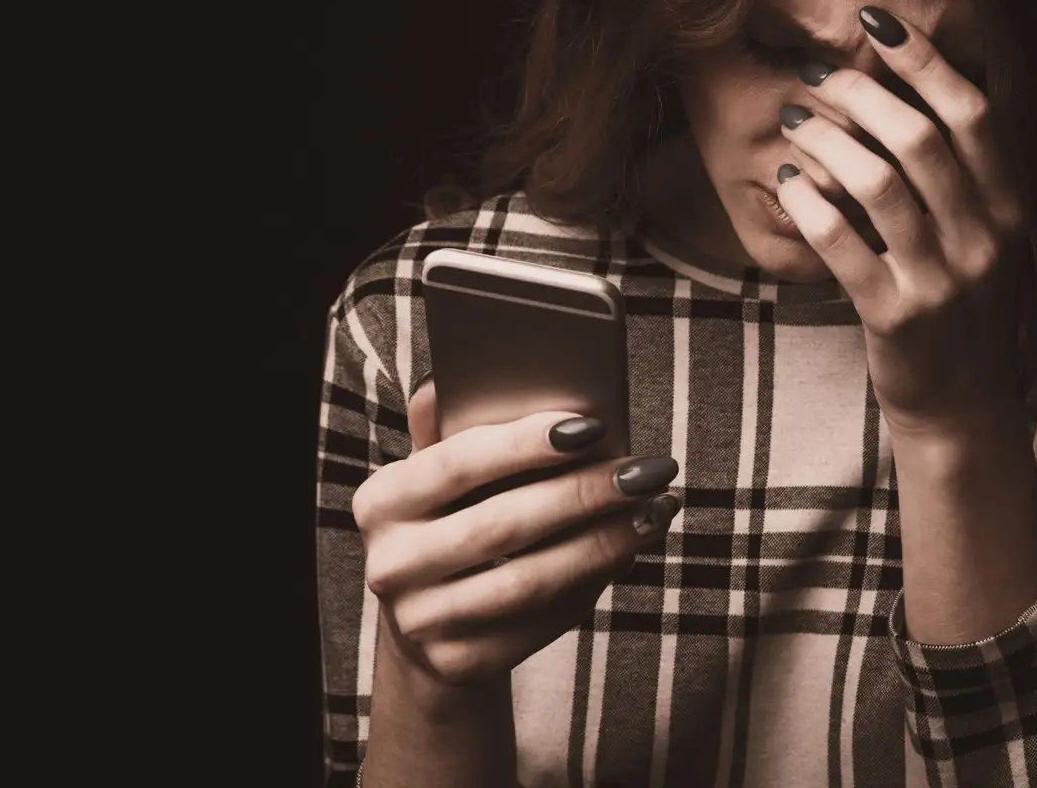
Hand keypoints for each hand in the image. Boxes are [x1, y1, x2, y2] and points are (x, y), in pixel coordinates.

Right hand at [351, 381, 681, 693]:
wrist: (427, 625)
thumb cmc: (450, 522)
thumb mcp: (439, 475)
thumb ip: (449, 426)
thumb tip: (452, 373)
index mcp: (381, 501)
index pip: (458, 462)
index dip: (527, 442)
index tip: (594, 425)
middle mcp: (391, 564)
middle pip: (503, 523)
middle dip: (586, 493)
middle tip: (648, 469)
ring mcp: (421, 621)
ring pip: (530, 580)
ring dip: (605, 543)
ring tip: (655, 510)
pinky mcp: (459, 663)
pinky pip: (542, 621)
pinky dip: (592, 583)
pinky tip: (628, 550)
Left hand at [774, 6, 1027, 434]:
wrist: (961, 403)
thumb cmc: (959, 303)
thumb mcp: (983, 234)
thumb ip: (962, 169)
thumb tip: (917, 77)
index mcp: (1011, 207)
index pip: (974, 112)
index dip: (924, 59)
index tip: (877, 21)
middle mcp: (986, 239)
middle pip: (920, 138)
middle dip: (860, 92)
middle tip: (818, 75)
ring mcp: (943, 281)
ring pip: (877, 183)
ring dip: (826, 141)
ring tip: (795, 122)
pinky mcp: (896, 316)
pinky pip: (841, 242)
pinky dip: (807, 203)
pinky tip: (787, 182)